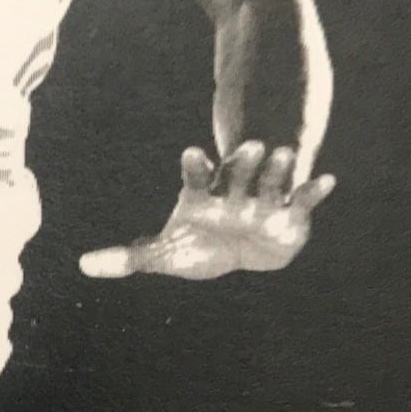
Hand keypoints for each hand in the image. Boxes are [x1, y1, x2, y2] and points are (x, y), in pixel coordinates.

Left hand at [79, 142, 334, 281]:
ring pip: (270, 178)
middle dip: (242, 160)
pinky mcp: (292, 214)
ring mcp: (264, 200)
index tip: (191, 152)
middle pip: (237, 170)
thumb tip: (84, 265)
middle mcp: (234, 191)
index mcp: (202, 196)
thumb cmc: (201, 245)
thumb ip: (130, 258)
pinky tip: (326, 180)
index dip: (196, 165)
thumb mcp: (166, 254)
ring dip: (277, 168)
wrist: (245, 251)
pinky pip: (304, 199)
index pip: (196, 176)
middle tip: (249, 146)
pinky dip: (314, 189)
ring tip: (282, 154)